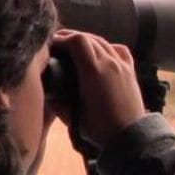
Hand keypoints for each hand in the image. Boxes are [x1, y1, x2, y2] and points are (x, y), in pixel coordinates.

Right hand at [52, 29, 145, 150]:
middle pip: (87, 38)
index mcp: (93, 71)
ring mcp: (122, 65)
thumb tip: (44, 88)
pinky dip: (105, 46)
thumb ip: (55, 99)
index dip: (61, 39)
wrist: (129, 137)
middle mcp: (109, 62)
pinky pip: (117, 49)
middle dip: (69, 37)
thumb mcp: (71, 115)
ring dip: (85, 41)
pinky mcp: (130, 70)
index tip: (49, 45)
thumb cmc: (98, 127)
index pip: (76, 41)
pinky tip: (99, 53)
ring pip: (102, 41)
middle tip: (56, 44)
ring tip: (72, 47)